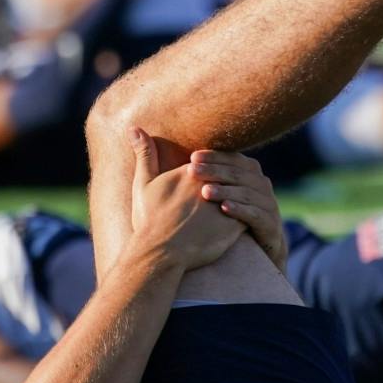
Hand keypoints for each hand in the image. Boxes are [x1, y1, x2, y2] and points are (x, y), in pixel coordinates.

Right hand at [126, 127, 245, 271]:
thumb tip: (134, 128)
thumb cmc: (149, 220)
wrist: (159, 253)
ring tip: (242, 204)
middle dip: (231, 181)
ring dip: (243, 198)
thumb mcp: (144, 184)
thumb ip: (145, 155)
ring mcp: (225, 204)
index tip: (212, 176)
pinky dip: (247, 217)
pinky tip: (247, 222)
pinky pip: (249, 216)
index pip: (212, 162)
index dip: (212, 169)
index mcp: (193, 172)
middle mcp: (213, 184)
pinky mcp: (235, 225)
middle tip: (231, 189)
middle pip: (229, 176)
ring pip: (242, 195)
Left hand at [188, 149, 286, 270]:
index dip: (214, 157)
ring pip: (246, 193)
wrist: (259, 247)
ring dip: (225, 191)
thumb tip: (184, 157)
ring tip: (205, 192)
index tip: (192, 157)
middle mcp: (262, 185)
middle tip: (192, 171)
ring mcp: (269, 203)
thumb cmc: (232, 215)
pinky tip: (224, 208)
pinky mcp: (271, 223)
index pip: (233, 159)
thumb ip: (210, 175)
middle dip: (214, 171)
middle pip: (237, 174)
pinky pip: (255, 214)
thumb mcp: (224, 192)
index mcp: (251, 172)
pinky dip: (240, 210)